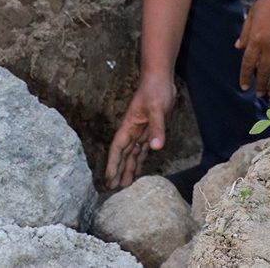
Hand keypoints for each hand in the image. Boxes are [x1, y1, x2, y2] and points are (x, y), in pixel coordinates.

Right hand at [104, 73, 175, 189]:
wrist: (160, 79)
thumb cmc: (155, 90)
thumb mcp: (157, 108)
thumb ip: (157, 128)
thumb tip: (155, 147)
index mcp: (129, 126)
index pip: (118, 148)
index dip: (112, 164)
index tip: (109, 179)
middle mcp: (133, 131)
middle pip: (124, 154)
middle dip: (119, 171)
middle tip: (115, 189)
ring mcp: (141, 130)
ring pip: (133, 154)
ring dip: (129, 168)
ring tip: (126, 185)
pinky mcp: (151, 129)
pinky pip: (143, 148)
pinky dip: (141, 160)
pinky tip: (140, 170)